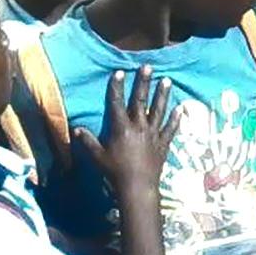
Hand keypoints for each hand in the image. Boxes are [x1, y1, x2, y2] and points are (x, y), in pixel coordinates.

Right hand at [74, 67, 180, 195]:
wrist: (137, 187)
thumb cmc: (114, 172)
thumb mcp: (97, 156)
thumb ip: (87, 141)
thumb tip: (75, 128)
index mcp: (121, 128)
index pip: (117, 102)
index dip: (117, 87)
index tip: (119, 72)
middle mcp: (139, 127)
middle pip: (141, 101)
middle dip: (143, 83)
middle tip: (148, 67)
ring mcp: (153, 134)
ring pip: (159, 110)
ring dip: (163, 95)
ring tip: (167, 80)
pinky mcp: (163, 144)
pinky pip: (171, 129)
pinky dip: (176, 119)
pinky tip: (180, 109)